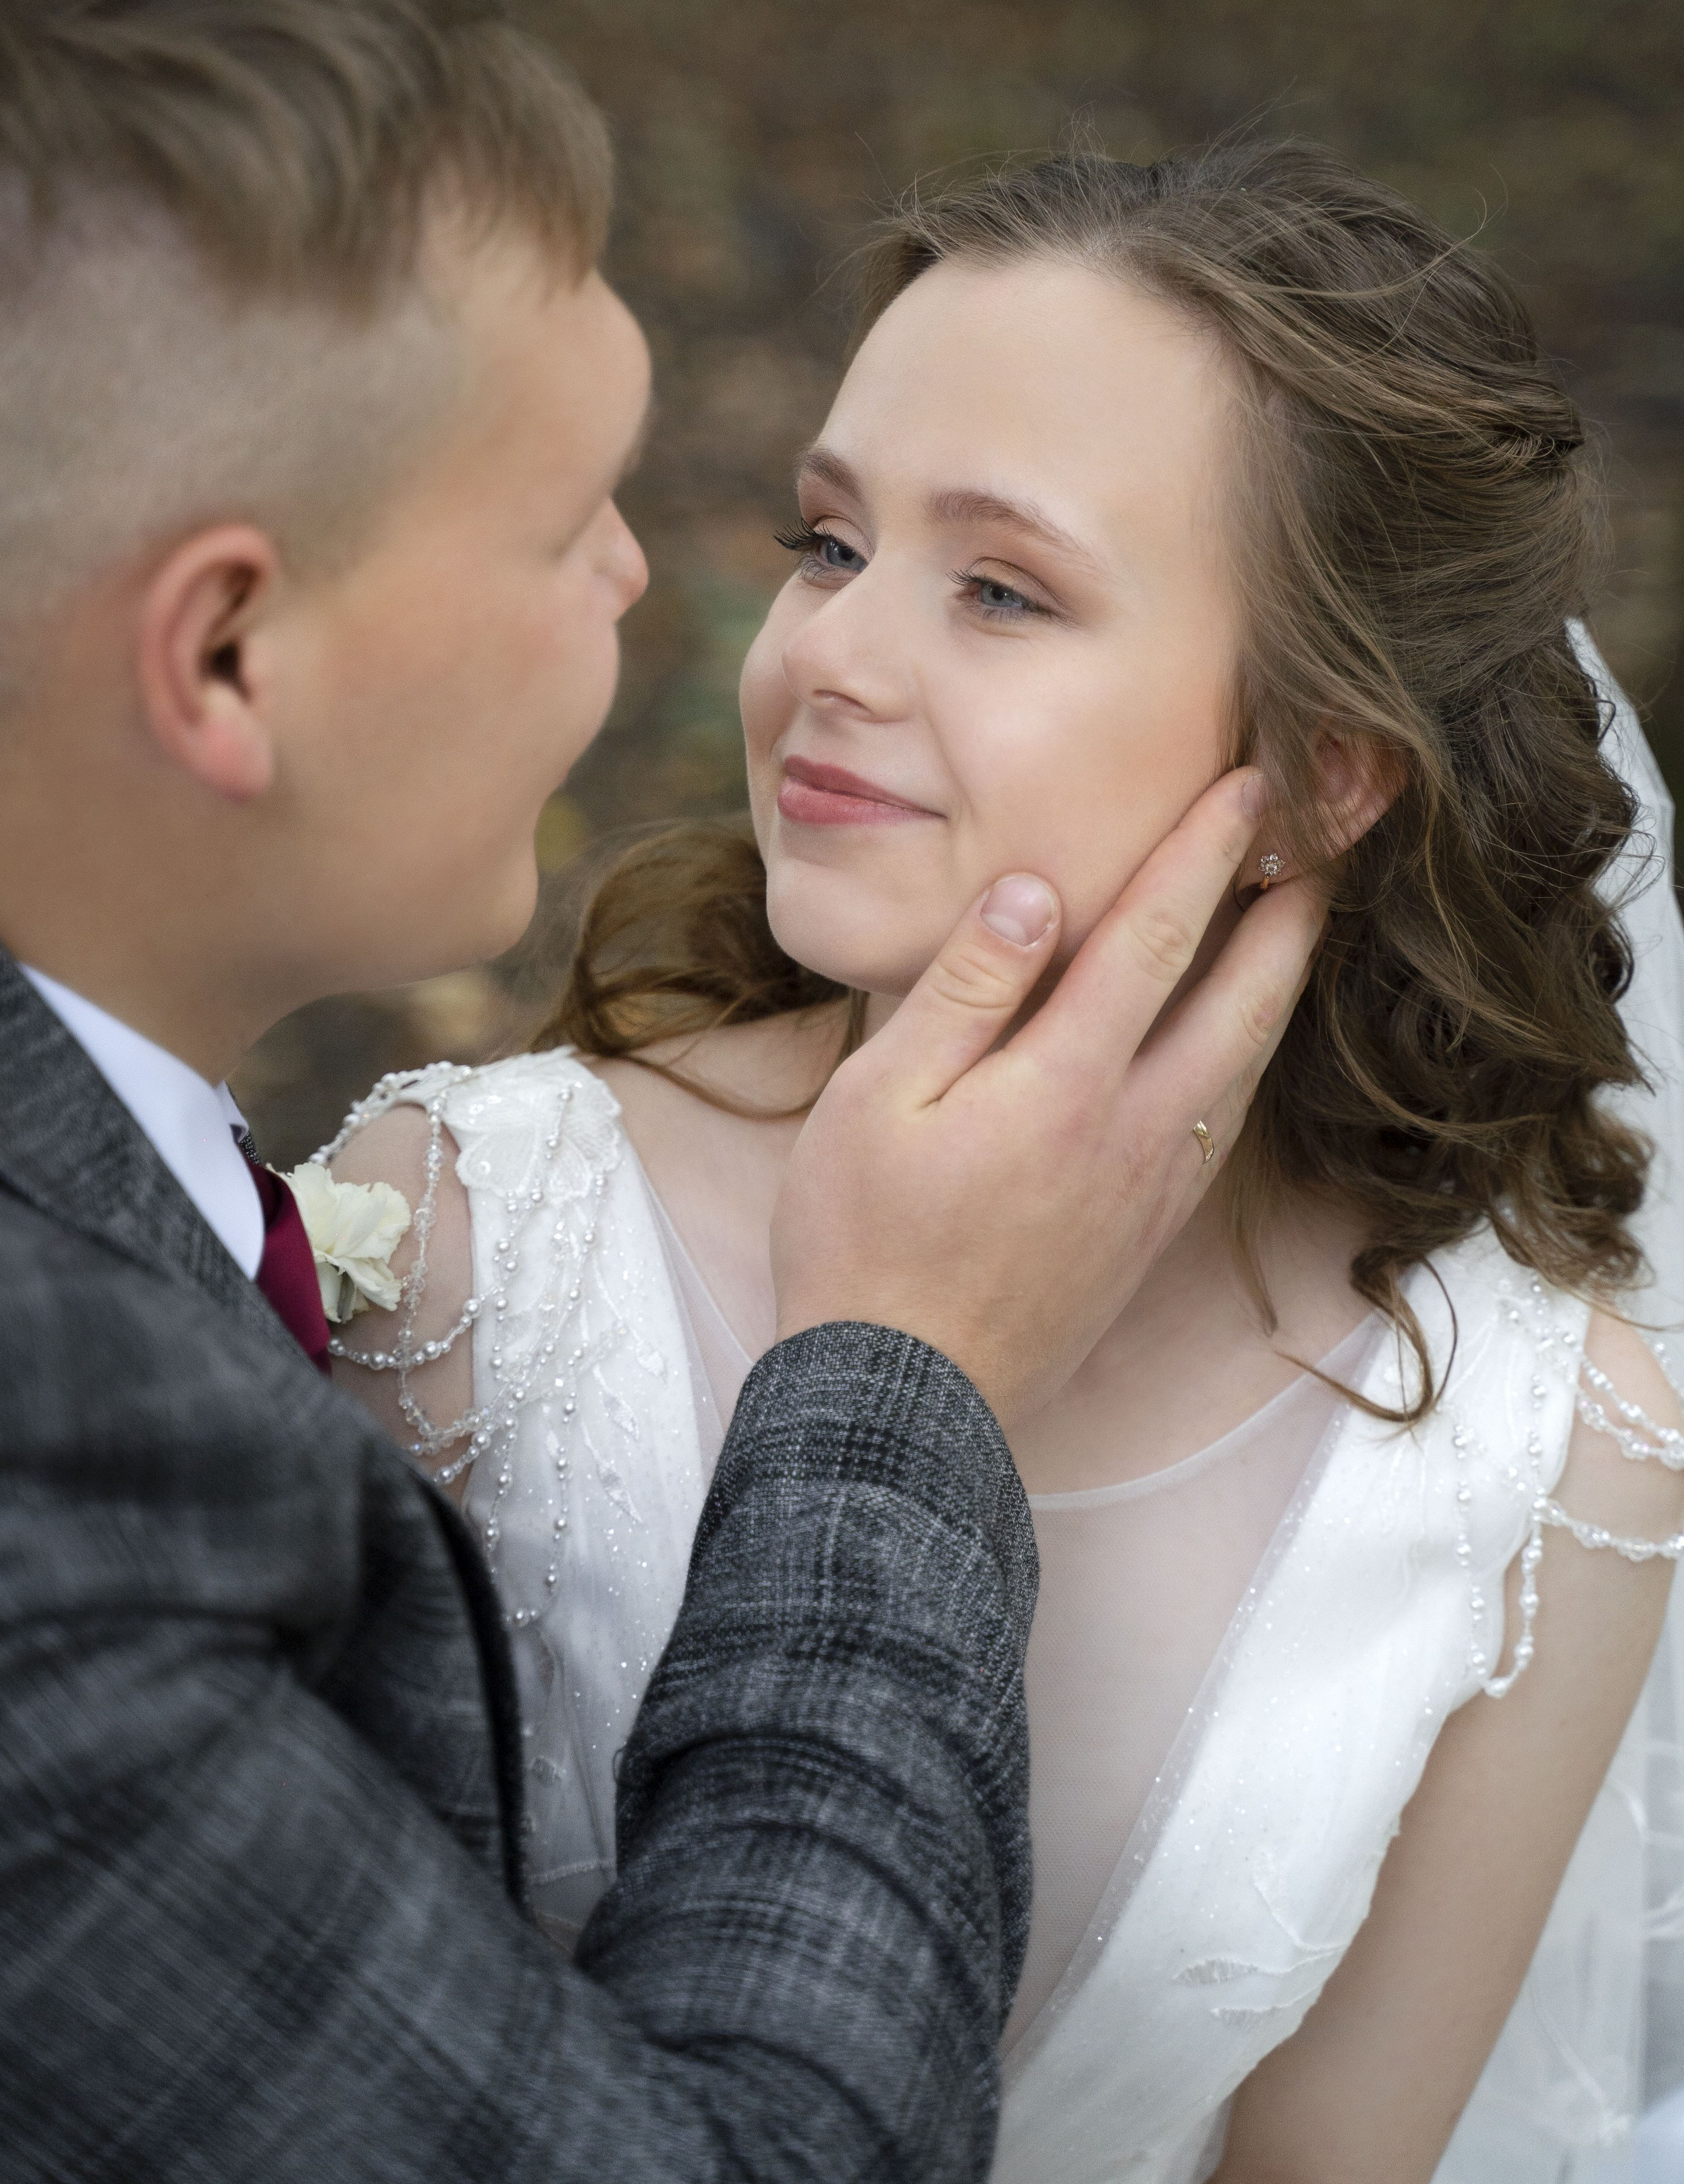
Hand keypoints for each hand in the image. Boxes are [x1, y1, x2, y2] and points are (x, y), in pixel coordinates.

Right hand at [770, 768, 1326, 1427]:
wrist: (904, 1400)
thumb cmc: (864, 1241)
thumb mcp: (879, 1098)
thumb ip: (965, 989)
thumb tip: (1032, 891)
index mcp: (1064, 1082)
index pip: (1155, 936)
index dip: (1205, 852)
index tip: (1249, 787)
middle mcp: (1134, 1129)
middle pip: (1240, 999)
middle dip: (1286, 912)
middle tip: (1322, 844)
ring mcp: (1153, 1187)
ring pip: (1247, 1064)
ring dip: (1281, 984)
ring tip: (1299, 926)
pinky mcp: (1149, 1233)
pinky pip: (1225, 1123)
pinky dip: (1249, 1060)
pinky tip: (1242, 1047)